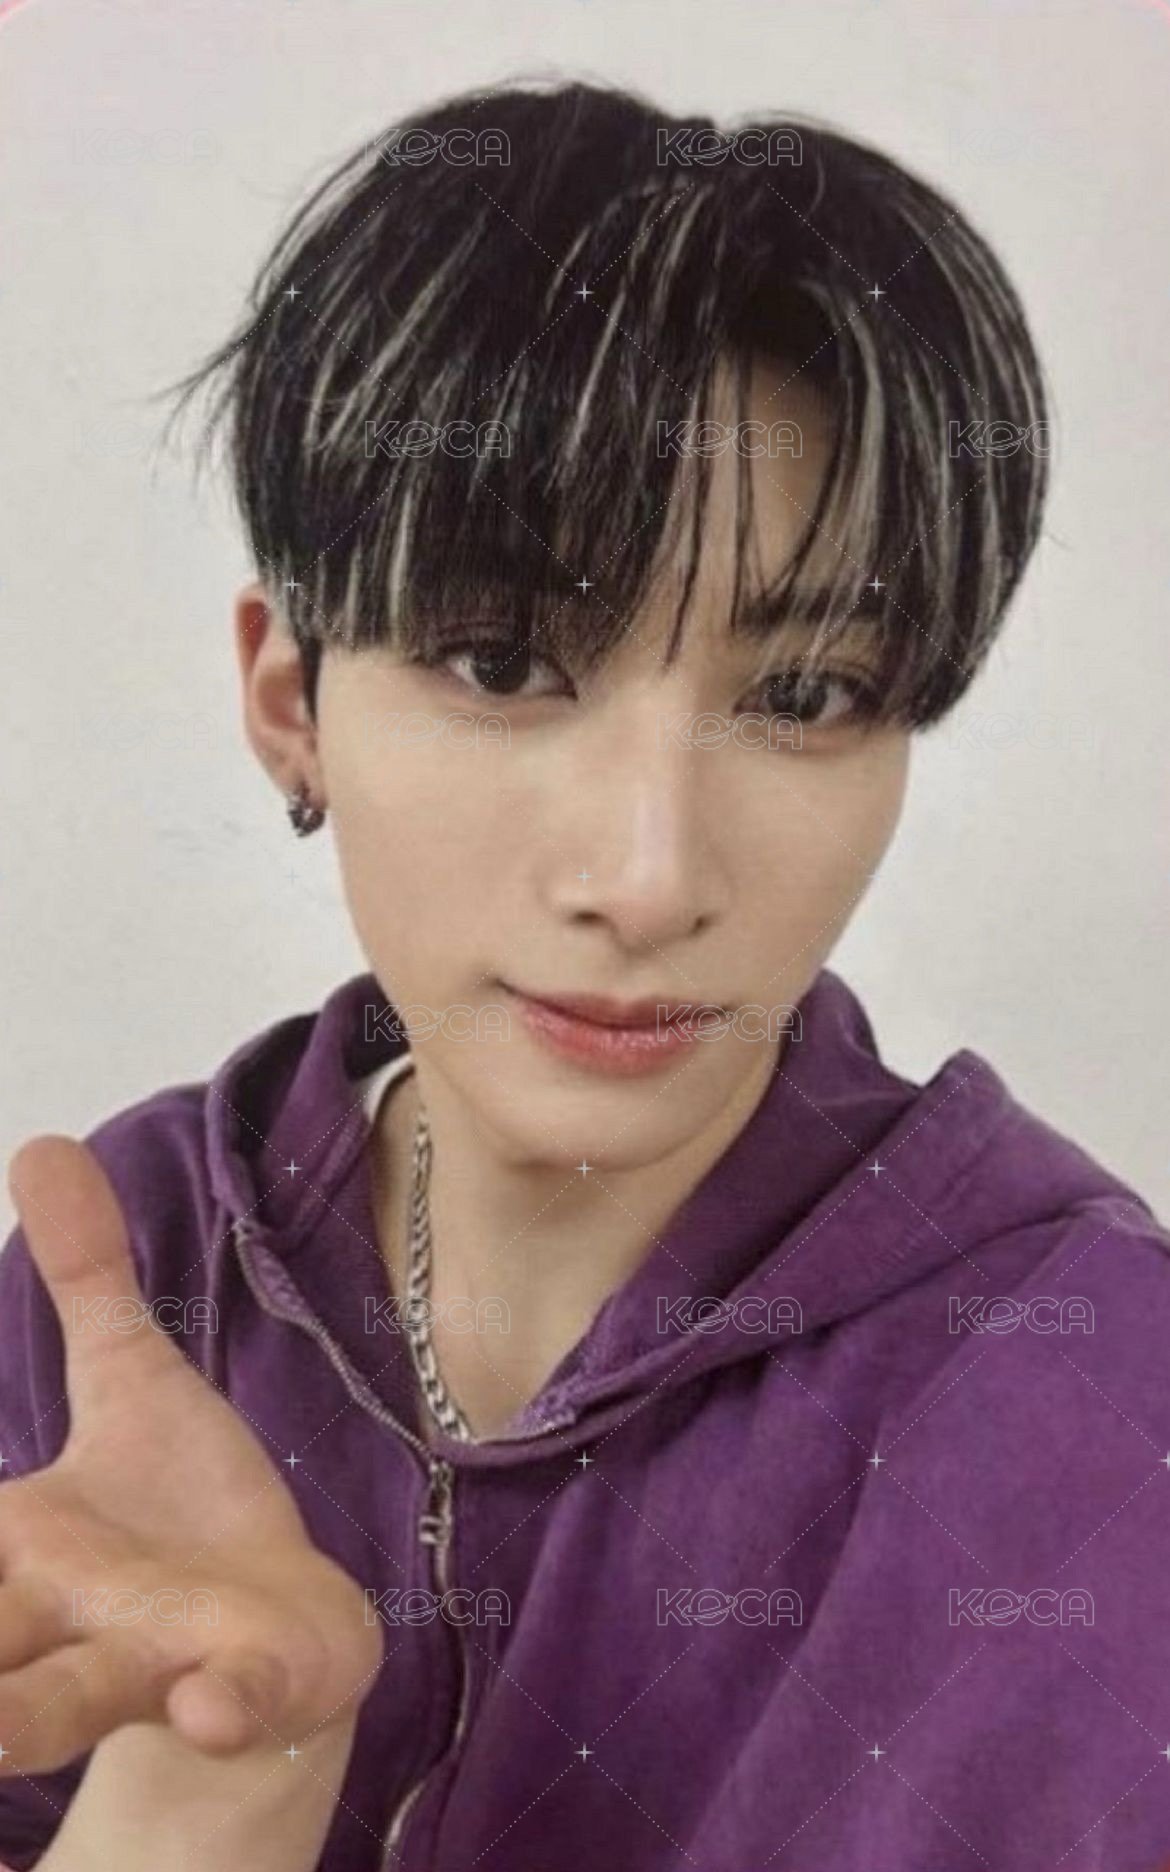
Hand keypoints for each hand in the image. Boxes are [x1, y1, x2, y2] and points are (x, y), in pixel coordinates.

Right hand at [0, 1135, 382, 1775]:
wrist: (281, 1631)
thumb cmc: (180, 1515)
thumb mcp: (134, 1381)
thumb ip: (88, 1280)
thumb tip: (41, 1143)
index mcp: (21, 1541)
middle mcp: (61, 1612)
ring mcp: (152, 1660)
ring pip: (64, 1702)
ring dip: (21, 1719)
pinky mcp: (245, 1686)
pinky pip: (225, 1707)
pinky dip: (218, 1709)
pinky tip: (209, 1707)